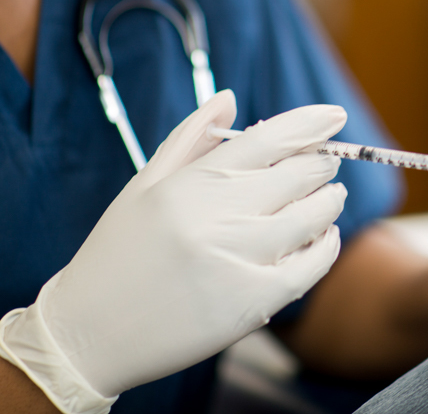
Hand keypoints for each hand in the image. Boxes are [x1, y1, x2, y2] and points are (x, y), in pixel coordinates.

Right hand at [0, 91, 347, 410]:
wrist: (89, 334)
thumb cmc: (120, 251)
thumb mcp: (146, 185)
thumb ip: (192, 137)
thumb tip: (230, 97)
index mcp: (193, 184)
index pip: (270, 139)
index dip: (310, 123)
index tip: (334, 115)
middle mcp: (219, 218)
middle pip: (301, 174)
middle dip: (322, 163)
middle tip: (326, 162)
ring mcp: (239, 260)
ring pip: (315, 215)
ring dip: (330, 200)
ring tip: (329, 196)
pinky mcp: (254, 302)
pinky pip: (314, 265)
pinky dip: (328, 245)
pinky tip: (324, 236)